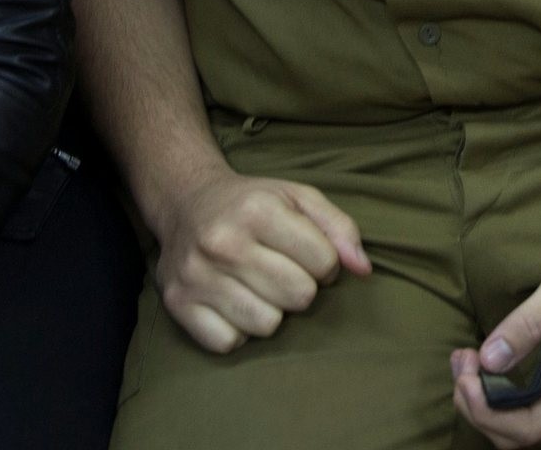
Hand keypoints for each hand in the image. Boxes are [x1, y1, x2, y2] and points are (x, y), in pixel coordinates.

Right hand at [151, 167, 369, 352]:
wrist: (186, 202)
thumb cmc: (252, 203)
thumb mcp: (299, 197)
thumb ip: (339, 228)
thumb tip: (363, 270)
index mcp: (258, 210)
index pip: (324, 261)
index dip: (326, 262)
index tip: (309, 255)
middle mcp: (223, 242)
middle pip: (298, 296)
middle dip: (301, 287)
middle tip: (284, 271)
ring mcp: (196, 275)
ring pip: (267, 325)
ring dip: (271, 311)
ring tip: (260, 286)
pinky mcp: (177, 304)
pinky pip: (229, 343)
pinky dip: (238, 330)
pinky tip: (235, 302)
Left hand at [450, 235, 540, 447]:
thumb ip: (529, 322)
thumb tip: (489, 360)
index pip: (529, 426)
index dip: (488, 411)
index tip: (465, 371)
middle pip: (524, 435)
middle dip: (481, 408)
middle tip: (461, 361)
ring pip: (527, 427)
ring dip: (489, 404)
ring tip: (467, 361)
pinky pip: (535, 411)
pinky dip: (504, 398)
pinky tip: (487, 366)